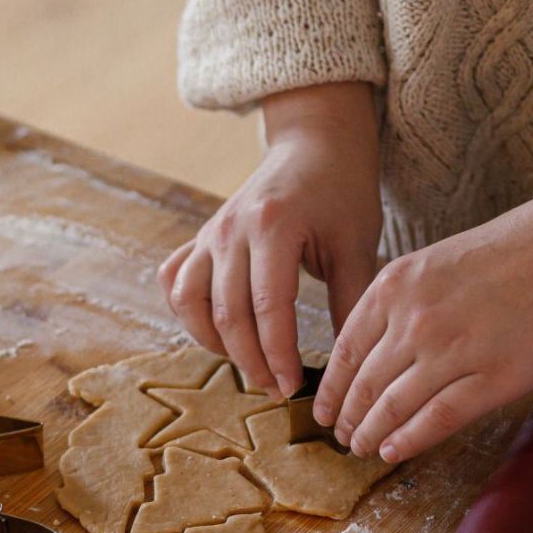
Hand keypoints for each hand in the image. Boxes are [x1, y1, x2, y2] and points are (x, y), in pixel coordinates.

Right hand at [159, 83, 381, 399]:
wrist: (316, 143)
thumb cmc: (343, 190)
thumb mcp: (357, 244)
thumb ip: (350, 302)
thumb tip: (348, 364)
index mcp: (273, 226)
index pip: (267, 308)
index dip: (278, 355)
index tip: (293, 386)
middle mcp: (231, 229)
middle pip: (227, 314)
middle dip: (251, 361)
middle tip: (276, 389)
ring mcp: (209, 232)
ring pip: (191, 303)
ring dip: (215, 343)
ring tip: (248, 366)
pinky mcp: (200, 237)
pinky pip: (175, 282)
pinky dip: (189, 314)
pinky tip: (217, 333)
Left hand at [314, 191, 532, 461]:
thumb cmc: (510, 252)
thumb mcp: (433, 263)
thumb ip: (400, 304)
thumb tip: (376, 352)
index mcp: (394, 288)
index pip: (345, 352)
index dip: (332, 390)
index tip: (325, 411)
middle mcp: (414, 321)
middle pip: (364, 384)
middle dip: (348, 418)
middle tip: (342, 438)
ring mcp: (452, 352)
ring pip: (393, 407)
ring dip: (372, 434)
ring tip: (363, 449)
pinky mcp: (493, 379)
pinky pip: (436, 419)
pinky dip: (408, 440)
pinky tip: (393, 451)